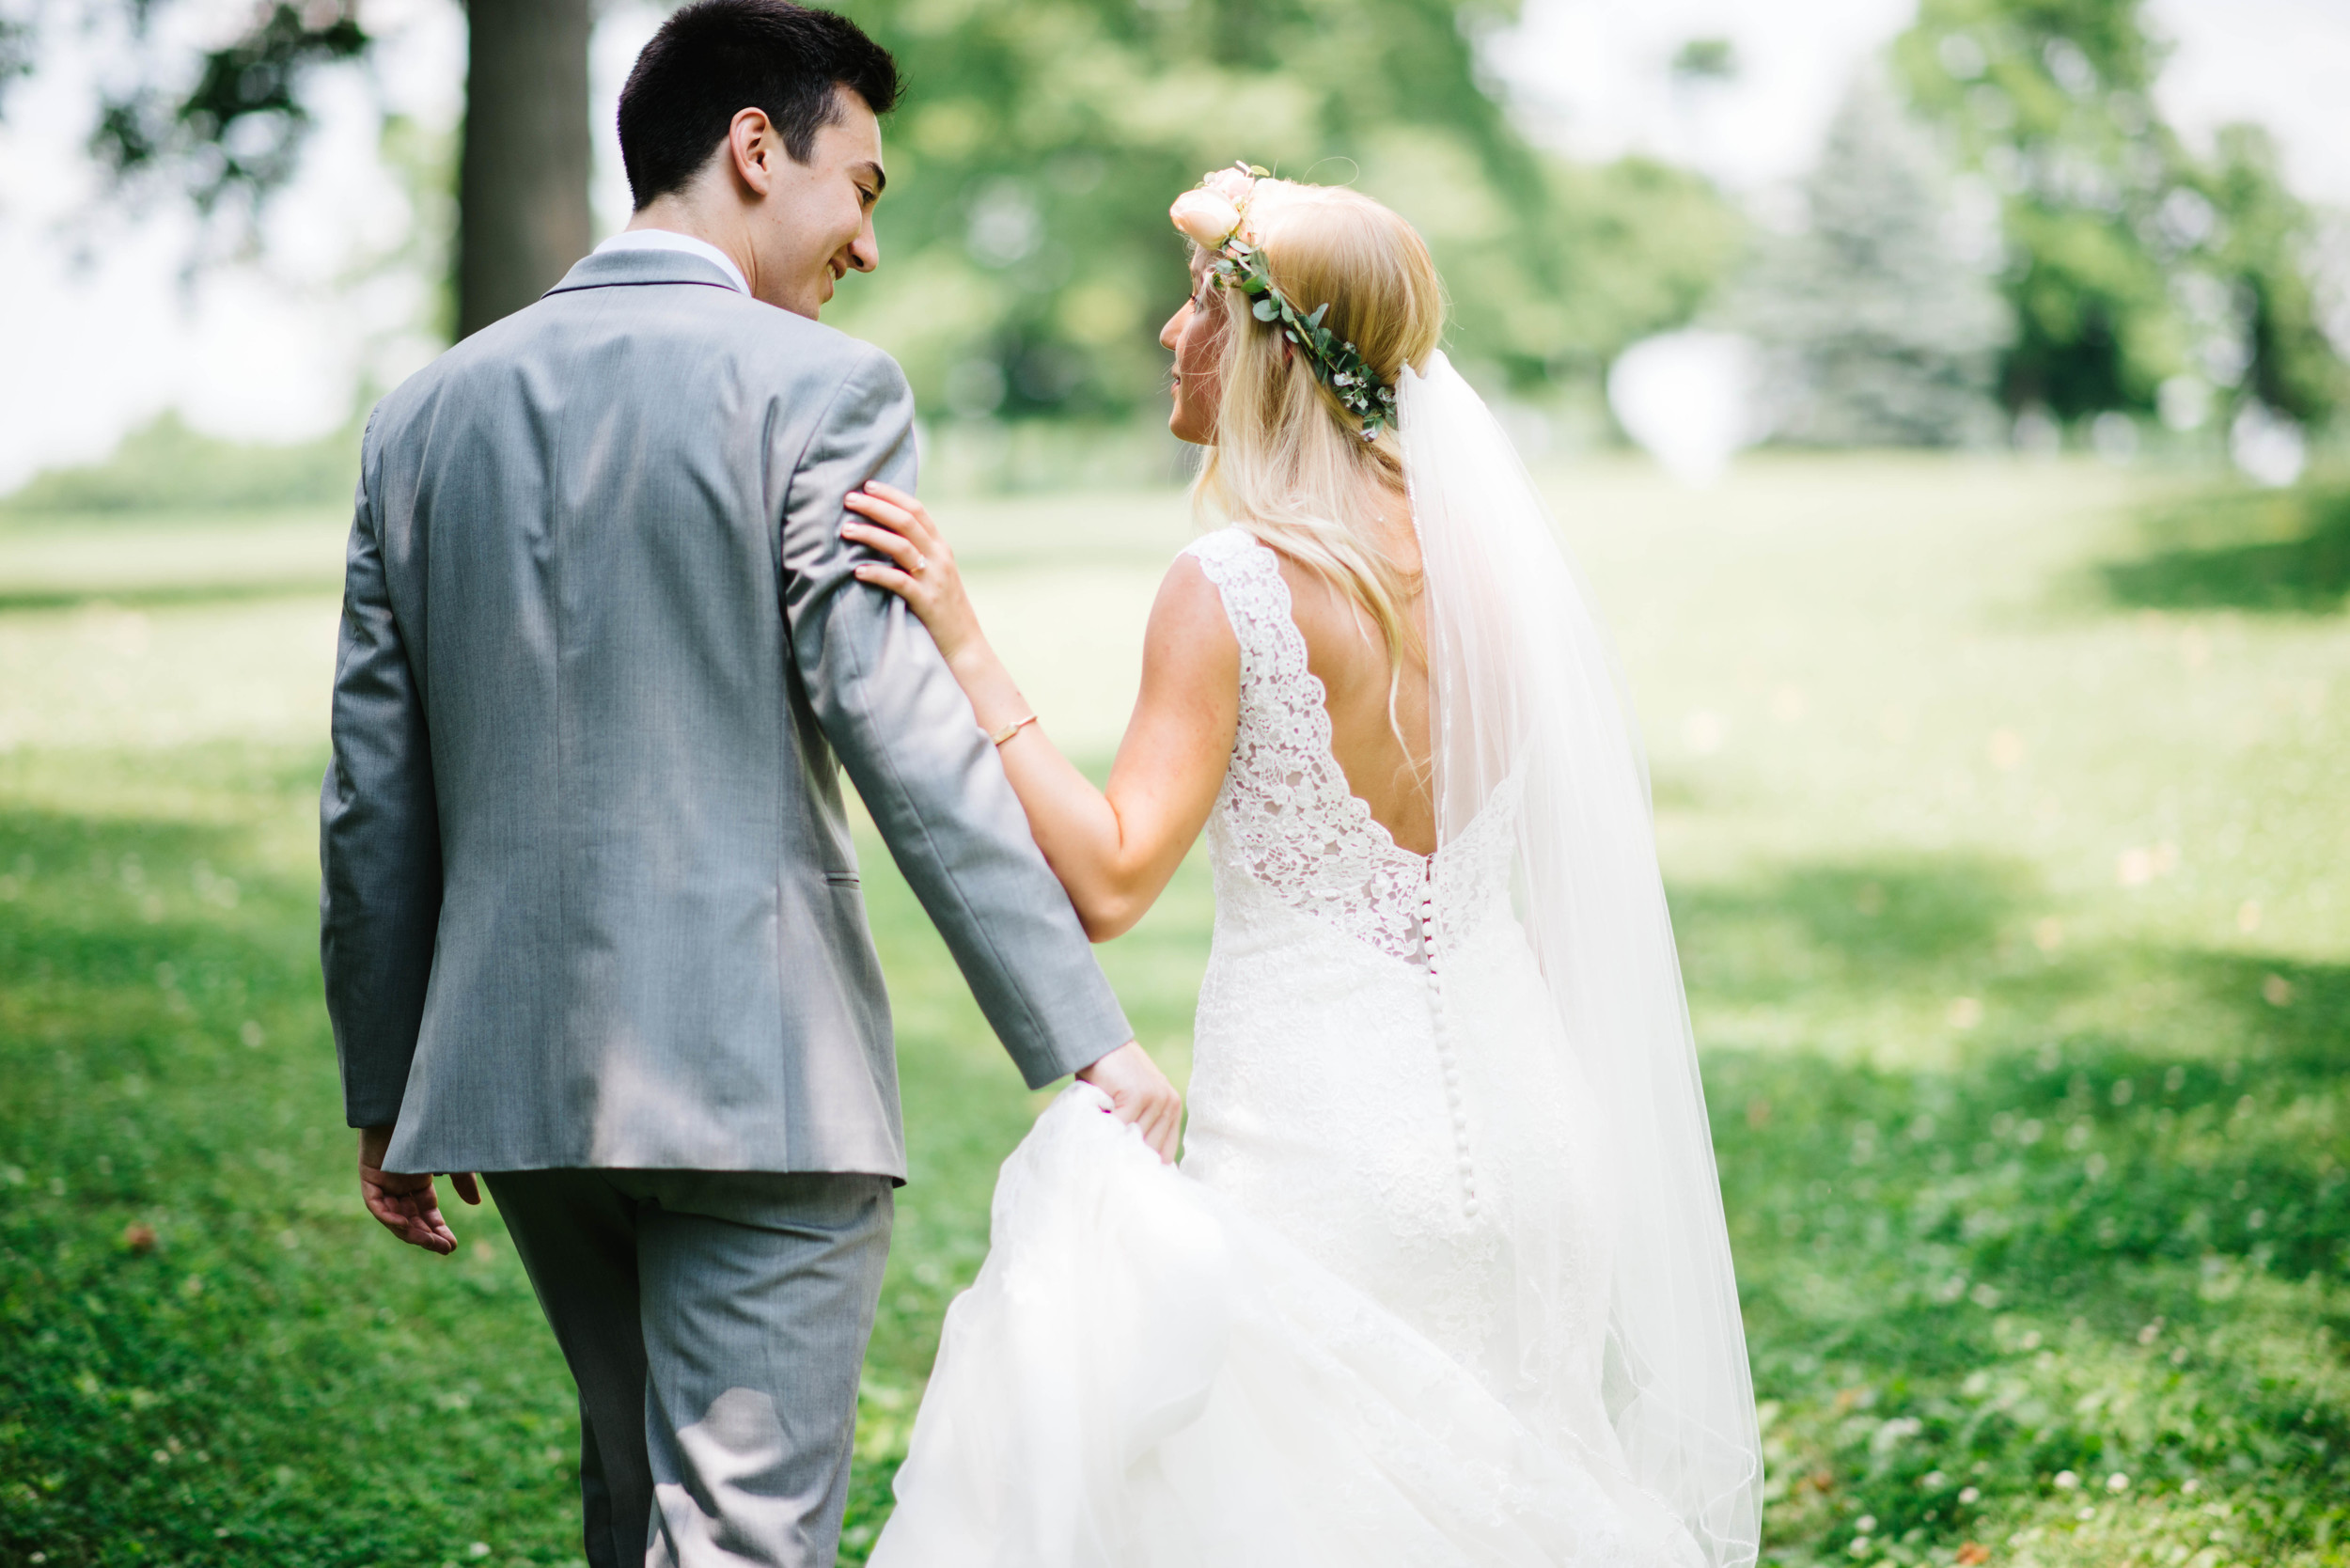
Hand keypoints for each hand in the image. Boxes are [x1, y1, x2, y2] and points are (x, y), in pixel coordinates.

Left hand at [358, 1124, 479, 1254]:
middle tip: (443, 1248)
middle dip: (426, 1236)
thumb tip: (475, 1204)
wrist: (407, 1103)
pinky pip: (375, 1204)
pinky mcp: (369, 1175)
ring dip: (409, 1231)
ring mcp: (383, 1182)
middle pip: (410, 1219)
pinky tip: (404, 1225)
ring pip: (393, 1216)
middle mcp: (399, 1185)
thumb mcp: (453, 1158)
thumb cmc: (434, 1127)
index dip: (438, 1230)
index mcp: (418, 1181)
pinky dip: (388, 1216)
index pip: (427, 1214)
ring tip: (428, 1242)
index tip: (452, 1246)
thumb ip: (463, 1181)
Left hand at [842, 482, 984, 665]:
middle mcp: (940, 557)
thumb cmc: (941, 609)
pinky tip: (857, 571)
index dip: (892, 495)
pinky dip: (877, 573)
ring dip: (871, 534)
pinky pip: (899, 582)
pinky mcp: (927, 602)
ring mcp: (934, 579)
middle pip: (906, 521)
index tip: (867, 485)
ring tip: (846, 530)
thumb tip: (884, 535)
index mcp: (941, 547)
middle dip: (876, 507)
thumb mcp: (934, 574)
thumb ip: (916, 553)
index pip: (917, 510)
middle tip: (849, 499)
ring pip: (901, 546)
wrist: (965, 645)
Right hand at [1075, 1040, 1182, 1163]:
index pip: (1166, 1154)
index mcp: (1172, 1110)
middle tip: (1108, 1163)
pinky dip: (1106, 1129)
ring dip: (1115, 1143)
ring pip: (1136, 1140)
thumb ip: (1139, 1129)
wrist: (1098, 1044)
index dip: (1147, 1168)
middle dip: (1129, 1158)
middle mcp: (1170, 1104)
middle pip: (1151, 1151)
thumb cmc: (1110, 1079)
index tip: (1128, 1178)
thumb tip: (1137, 1168)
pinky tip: (1095, 1126)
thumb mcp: (1132, 1105)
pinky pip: (1121, 1126)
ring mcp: (1156, 1098)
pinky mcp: (1138, 1094)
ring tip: (1099, 1142)